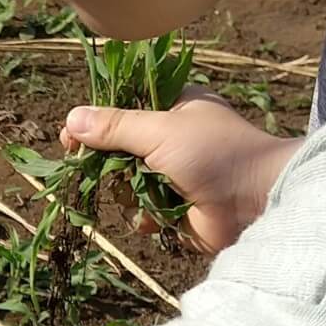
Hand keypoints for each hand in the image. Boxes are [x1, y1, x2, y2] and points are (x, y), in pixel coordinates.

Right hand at [61, 87, 301, 252]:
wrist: (255, 202)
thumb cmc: (216, 153)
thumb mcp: (161, 131)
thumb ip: (116, 127)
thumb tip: (71, 120)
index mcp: (174, 108)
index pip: (123, 110)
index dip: (95, 125)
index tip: (71, 139)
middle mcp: (171, 140)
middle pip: (117, 150)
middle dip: (106, 164)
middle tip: (89, 170)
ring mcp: (171, 176)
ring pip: (124, 184)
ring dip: (127, 193)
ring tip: (142, 194)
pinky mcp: (173, 209)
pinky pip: (140, 212)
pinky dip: (143, 217)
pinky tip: (155, 217)